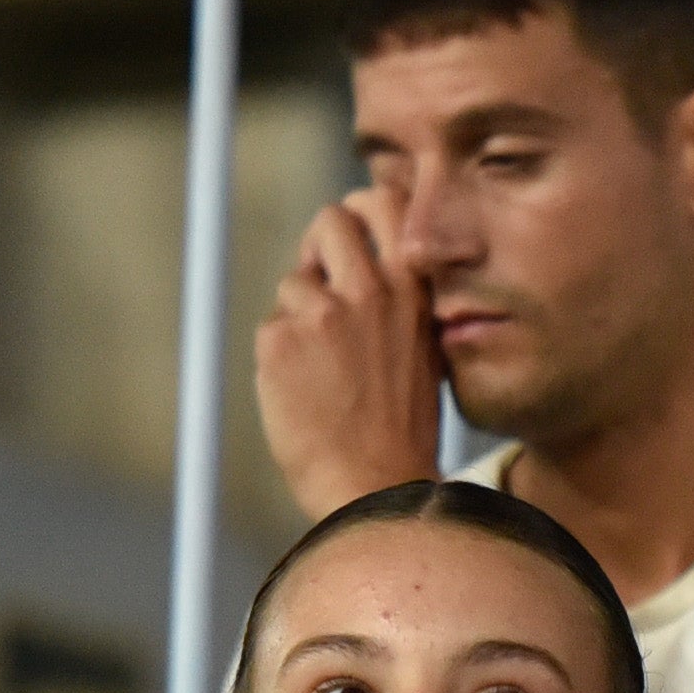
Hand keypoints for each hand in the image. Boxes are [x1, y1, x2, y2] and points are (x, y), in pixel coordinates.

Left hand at [252, 188, 443, 519]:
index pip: (383, 205)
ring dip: (297, 318)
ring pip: (292, 284)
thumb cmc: (401, 432)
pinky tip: (303, 395)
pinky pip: (270, 328)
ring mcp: (322, 313)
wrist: (375, 486)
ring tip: (320, 372)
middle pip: (329, 222)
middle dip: (317, 246)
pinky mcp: (279, 339)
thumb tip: (358, 270)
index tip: (348, 232)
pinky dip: (279, 357)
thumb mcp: (423, 354)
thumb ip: (397, 306)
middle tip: (316, 281)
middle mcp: (370, 291)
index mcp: (412, 291)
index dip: (358, 213)